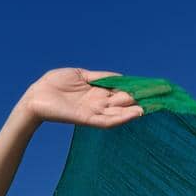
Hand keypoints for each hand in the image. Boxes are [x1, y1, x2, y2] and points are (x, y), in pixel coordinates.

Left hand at [22, 67, 142, 127]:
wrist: (35, 97)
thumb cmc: (54, 84)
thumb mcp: (81, 74)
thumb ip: (100, 76)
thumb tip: (121, 76)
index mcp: (98, 92)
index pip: (122, 91)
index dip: (137, 90)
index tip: (154, 88)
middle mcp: (98, 103)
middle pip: (123, 103)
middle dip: (140, 101)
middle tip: (159, 99)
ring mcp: (93, 111)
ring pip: (117, 114)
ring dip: (132, 113)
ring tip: (147, 109)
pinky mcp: (85, 119)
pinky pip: (105, 121)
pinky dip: (119, 119)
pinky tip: (131, 115)